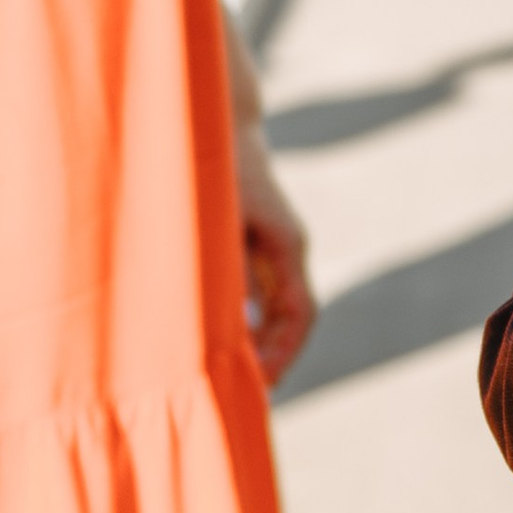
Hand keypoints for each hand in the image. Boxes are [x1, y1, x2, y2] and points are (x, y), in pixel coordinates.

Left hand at [232, 124, 316, 384]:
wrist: (215, 120)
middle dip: (272, 356)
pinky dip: (243, 319)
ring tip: (229, 375)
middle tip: (244, 392)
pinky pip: (257, 291)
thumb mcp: (219, 219)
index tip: (263, 384)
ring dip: (258, 341)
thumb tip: (237, 323)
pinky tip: (217, 338)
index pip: (300, 315)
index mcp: (288, 245)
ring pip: (275, 306)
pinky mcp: (255, 241)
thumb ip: (229, 270)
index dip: (284, 354)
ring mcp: (274, 245)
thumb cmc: (212, 166)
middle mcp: (288, 249)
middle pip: (290, 317)